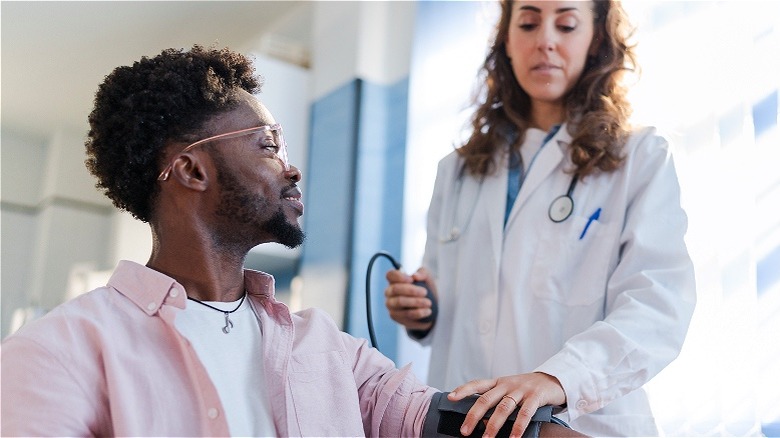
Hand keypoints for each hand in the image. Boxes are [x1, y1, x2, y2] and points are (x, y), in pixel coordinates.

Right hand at [384, 267, 436, 330]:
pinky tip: (427, 311)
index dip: (399, 276)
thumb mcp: (427, 278)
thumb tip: (415, 276)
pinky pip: (406, 314)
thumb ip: (422, 273)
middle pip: (395, 289)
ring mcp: (390, 304)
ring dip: (416, 302)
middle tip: (425, 292)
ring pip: (400, 301)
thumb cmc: (424, 289)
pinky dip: (418, 312)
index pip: (390, 275)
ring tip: (428, 303)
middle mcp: (389, 292)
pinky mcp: (395, 316)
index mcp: (395, 280)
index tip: (411, 280)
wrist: (428, 308)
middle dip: (411, 290)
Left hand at [448, 372, 565, 437]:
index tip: (450, 398)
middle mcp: (507, 384)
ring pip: (503, 408)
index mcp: (498, 382)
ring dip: (493, 425)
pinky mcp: (535, 397)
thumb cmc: (526, 388)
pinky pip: (525, 413)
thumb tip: (482, 421)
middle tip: (465, 431)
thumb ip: (496, 402)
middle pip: (486, 399)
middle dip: (473, 416)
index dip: (463, 390)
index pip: (477, 384)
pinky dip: (518, 427)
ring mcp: (521, 390)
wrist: (553, 379)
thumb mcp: (509, 390)